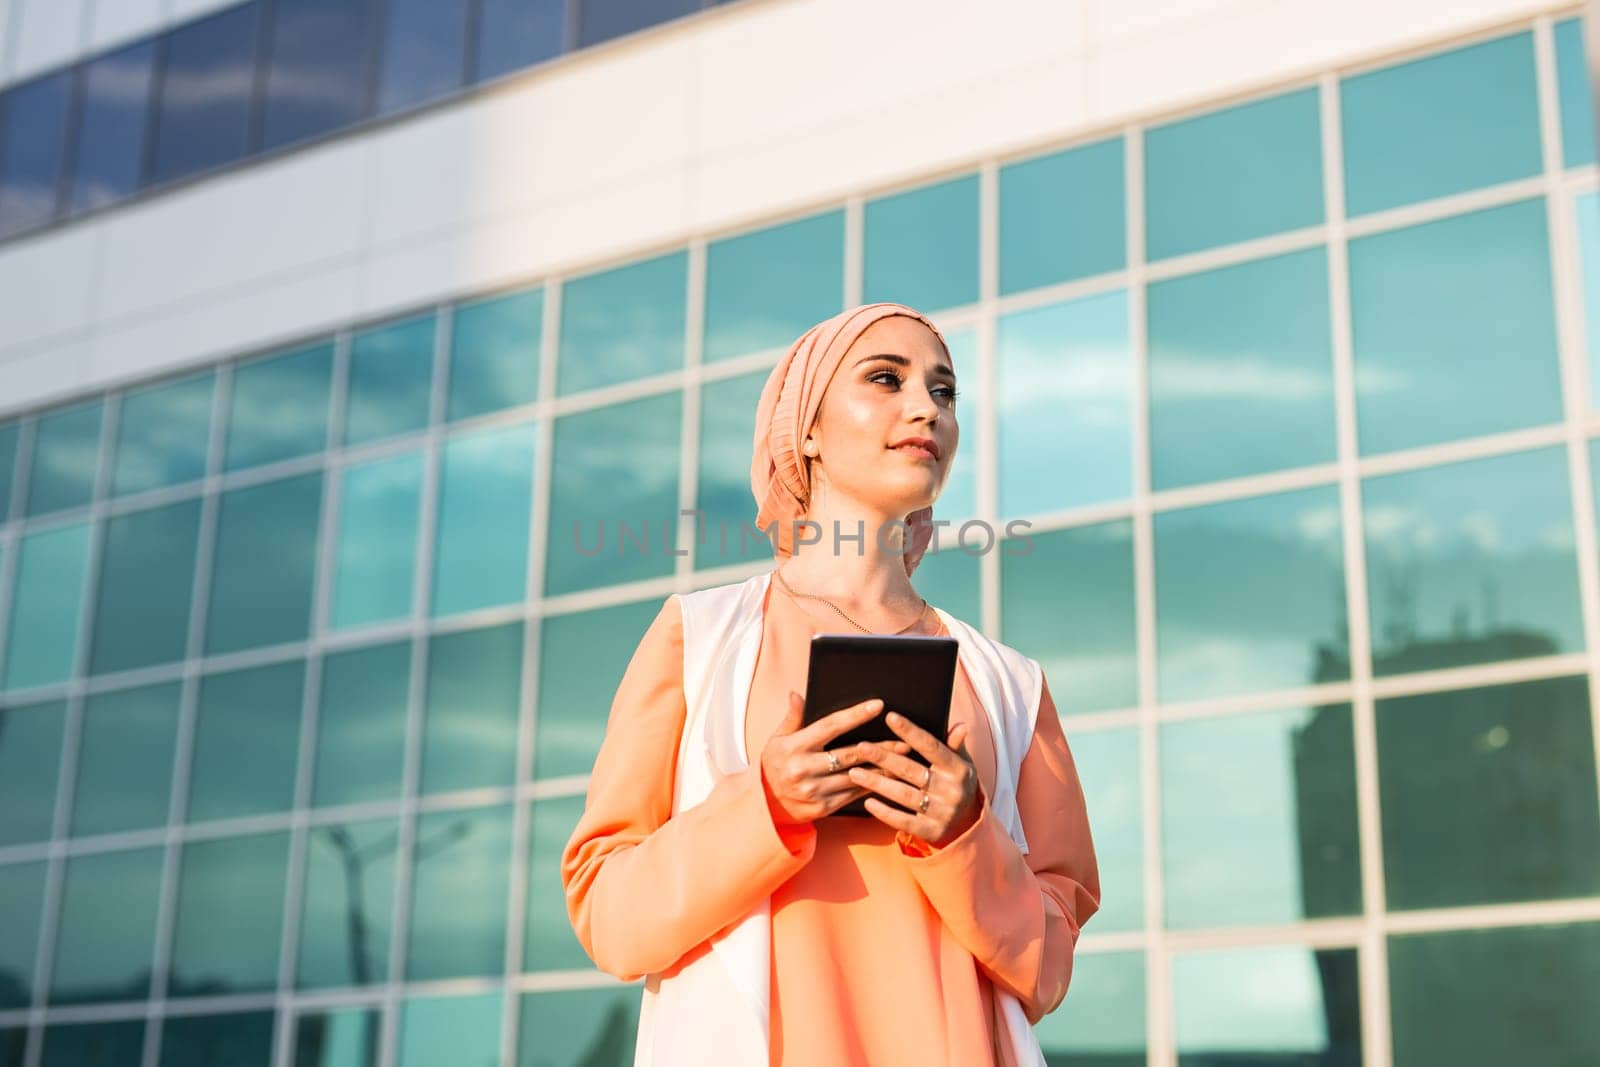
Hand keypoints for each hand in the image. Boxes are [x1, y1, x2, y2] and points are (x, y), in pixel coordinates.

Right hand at [759, 692, 910, 825]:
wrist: (765, 803)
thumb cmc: (775, 764)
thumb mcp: (777, 739)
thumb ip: (792, 717)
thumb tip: (798, 694)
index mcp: (795, 747)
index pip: (830, 726)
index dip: (855, 715)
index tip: (877, 705)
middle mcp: (804, 769)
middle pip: (850, 754)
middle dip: (880, 747)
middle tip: (903, 740)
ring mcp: (814, 791)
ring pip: (856, 776)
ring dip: (882, 769)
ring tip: (902, 759)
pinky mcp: (823, 808)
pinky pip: (853, 795)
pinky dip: (872, 786)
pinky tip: (888, 779)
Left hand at [847, 712, 979, 847]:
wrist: (967, 822)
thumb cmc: (954, 782)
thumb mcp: (960, 762)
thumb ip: (954, 744)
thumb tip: (960, 726)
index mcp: (958, 769)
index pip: (931, 747)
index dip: (910, 732)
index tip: (890, 717)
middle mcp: (952, 791)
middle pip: (912, 770)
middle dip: (884, 758)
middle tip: (861, 747)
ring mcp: (943, 813)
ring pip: (904, 795)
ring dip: (877, 783)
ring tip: (854, 772)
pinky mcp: (932, 832)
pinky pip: (904, 821)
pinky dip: (885, 812)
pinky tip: (867, 802)